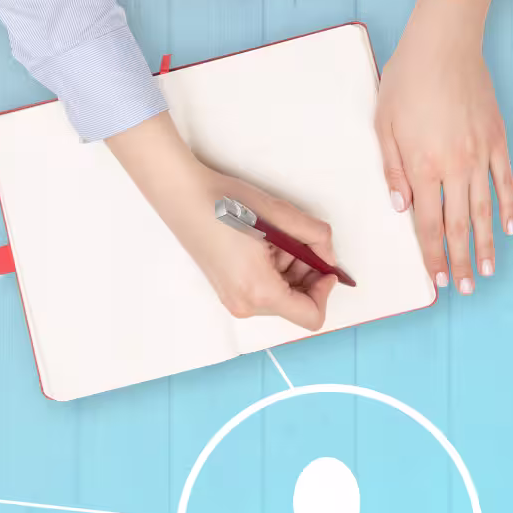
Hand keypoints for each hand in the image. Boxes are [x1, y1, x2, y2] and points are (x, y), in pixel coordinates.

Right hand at [104, 116, 332, 329]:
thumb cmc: (224, 203)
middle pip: (296, 305)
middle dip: (307, 276)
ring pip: (281, 297)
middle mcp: (245, 305)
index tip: (326, 267)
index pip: (311, 316)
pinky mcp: (228, 292)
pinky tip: (262, 244)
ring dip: (290, 270)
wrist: (183, 196)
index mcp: (259, 291)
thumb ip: (316, 237)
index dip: (325, 292)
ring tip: (273, 238)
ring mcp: (234, 301)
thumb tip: (329, 257)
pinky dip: (273, 271)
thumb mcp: (280, 215)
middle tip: (298, 242)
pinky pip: (263, 291)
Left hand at [376, 0, 512, 293]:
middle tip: (464, 288)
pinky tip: (509, 229)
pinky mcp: (497, 140)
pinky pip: (505, 182)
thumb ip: (392, 170)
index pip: (428, 224)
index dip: (433, 255)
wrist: (444, 44)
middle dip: (460, 261)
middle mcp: (454, 167)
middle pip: (459, 226)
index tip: (437, 279)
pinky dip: (508, 208)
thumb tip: (402, 209)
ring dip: (486, 244)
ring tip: (487, 270)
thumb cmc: (407, 79)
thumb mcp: (383, 124)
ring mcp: (480, 155)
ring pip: (485, 211)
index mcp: (422, 167)